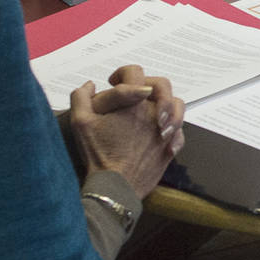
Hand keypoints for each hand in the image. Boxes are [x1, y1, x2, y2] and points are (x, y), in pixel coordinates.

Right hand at [68, 63, 184, 198]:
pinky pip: (179, 130)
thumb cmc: (98, 155)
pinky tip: (156, 132)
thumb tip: (90, 85)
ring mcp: (167, 130)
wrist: (115, 187)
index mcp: (134, 102)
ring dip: (164, 104)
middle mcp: (154, 112)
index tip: (114, 83)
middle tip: (134, 95)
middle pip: (161, 85)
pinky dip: (170, 127)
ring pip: (176, 105)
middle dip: (147, 85)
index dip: (122, 73)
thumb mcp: (80, 123)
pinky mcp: (171, 147)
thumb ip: (81, 98)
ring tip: (150, 111)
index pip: (135, 72)